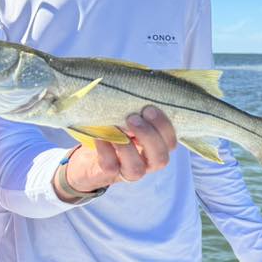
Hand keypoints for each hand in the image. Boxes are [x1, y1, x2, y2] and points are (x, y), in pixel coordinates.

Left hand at [60, 106, 176, 196]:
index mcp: (157, 147)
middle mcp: (147, 162)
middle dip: (148, 136)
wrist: (90, 156)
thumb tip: (138, 86)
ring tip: (115, 128)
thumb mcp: (129, 120)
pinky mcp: (110, 174)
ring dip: (126, 147)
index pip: (171, 143)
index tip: (149, 108)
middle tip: (132, 118)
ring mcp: (129, 171)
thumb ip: (138, 111)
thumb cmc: (116, 131)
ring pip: (137, 169)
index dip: (164, 126)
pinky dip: (105, 150)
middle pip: (160, 159)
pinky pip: (111, 167)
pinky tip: (100, 137)